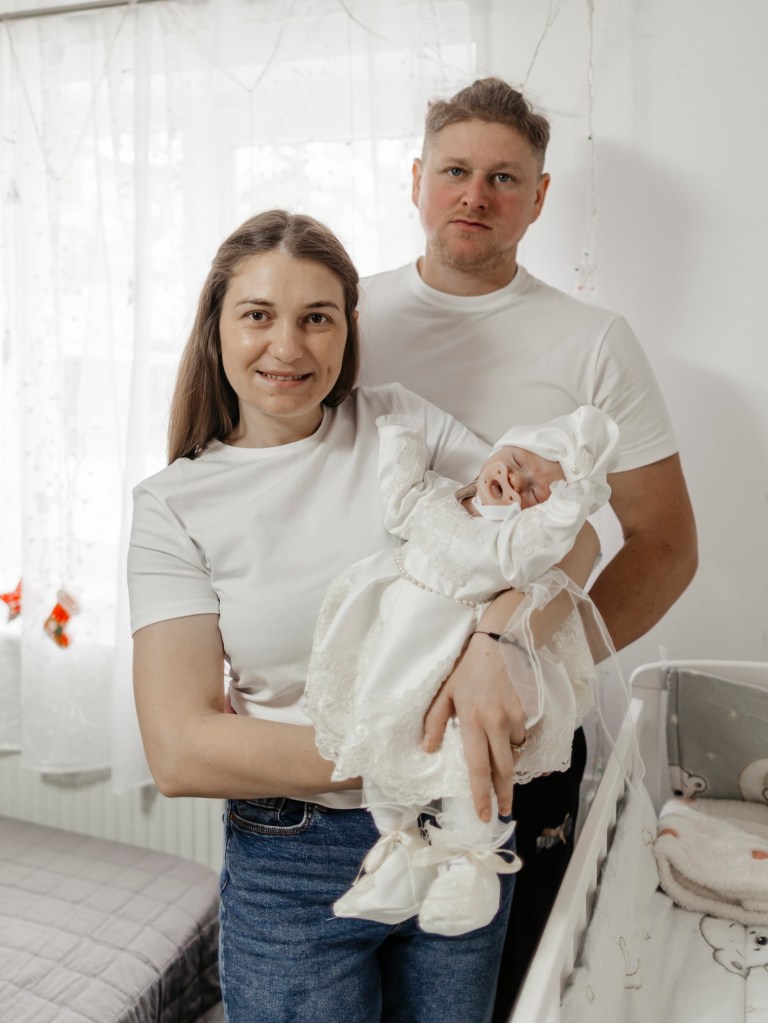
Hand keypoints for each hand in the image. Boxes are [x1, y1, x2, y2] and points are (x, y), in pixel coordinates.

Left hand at [422, 632, 526, 821]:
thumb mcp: (444, 693)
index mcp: (472, 721)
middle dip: (503, 795)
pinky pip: (521, 737)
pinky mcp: (526, 712)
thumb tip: (428, 749)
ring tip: (500, 769)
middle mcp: (495, 724)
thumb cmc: (467, 670)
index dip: (481, 794)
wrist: (499, 646)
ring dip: (507, 765)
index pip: (477, 766)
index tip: (484, 814)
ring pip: (513, 753)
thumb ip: (434, 722)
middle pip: (502, 770)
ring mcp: (513, 718)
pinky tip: (506, 737)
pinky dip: (514, 743)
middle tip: (502, 812)